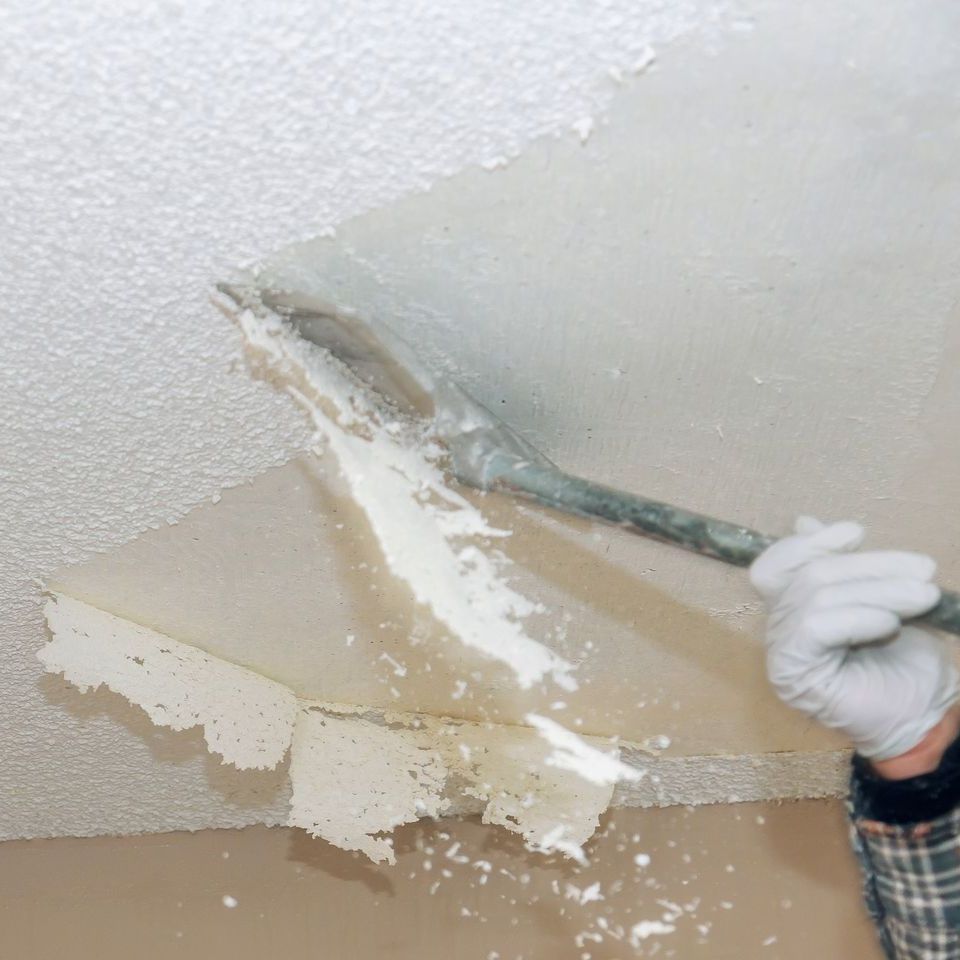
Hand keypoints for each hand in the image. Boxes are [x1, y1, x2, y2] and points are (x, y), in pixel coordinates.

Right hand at [750, 517, 957, 763]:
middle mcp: (778, 630)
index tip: (855, 533)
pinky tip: (889, 625)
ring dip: (878, 591)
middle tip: (923, 569)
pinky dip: (858, 618)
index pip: (773, 566)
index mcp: (791, 609)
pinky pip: (816, 627)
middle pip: (809, 575)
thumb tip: (804, 521)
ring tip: (923, 598)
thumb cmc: (902, 662)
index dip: (807, 544)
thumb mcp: (876, 598)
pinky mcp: (792, 673)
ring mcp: (781, 653)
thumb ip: (842, 567)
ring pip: (816, 596)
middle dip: (869, 566)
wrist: (921, 720)